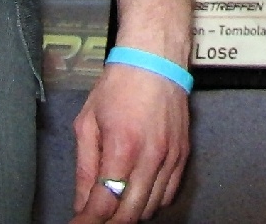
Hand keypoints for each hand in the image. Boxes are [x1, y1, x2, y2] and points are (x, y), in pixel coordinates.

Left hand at [70, 64, 191, 221]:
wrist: (156, 58)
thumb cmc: (118, 85)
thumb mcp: (88, 123)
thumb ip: (85, 167)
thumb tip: (81, 203)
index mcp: (122, 147)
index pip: (104, 204)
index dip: (87, 223)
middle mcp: (151, 157)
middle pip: (130, 214)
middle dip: (109, 222)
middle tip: (95, 218)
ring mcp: (171, 157)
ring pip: (151, 208)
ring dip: (130, 213)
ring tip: (115, 205)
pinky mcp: (183, 154)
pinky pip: (169, 194)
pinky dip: (152, 202)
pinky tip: (138, 193)